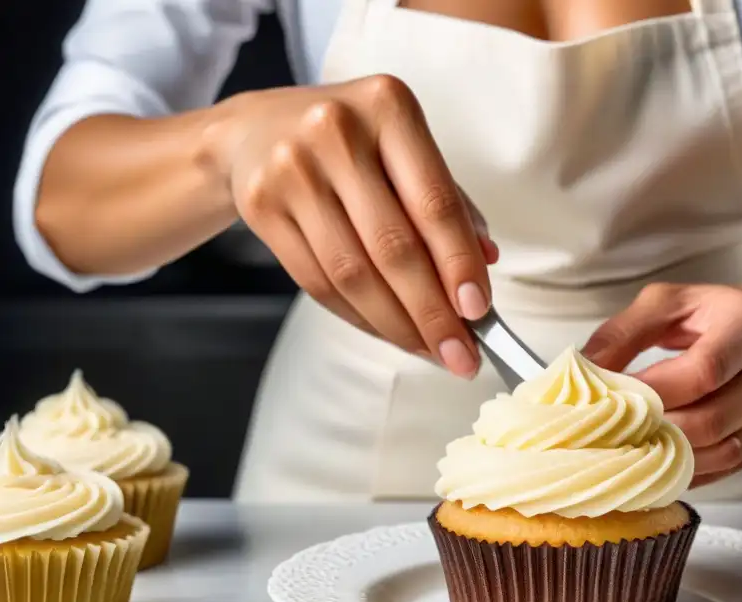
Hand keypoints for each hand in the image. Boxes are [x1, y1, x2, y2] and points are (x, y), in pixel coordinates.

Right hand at [205, 77, 497, 378]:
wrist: (255, 130)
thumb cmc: (349, 142)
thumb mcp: (404, 148)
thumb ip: (447, 200)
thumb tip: (486, 262)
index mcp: (389, 108)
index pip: (435, 204)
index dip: (459, 265)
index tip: (479, 312)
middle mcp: (337, 132)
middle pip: (393, 247)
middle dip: (433, 313)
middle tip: (461, 354)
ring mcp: (292, 169)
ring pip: (353, 274)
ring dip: (397, 325)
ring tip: (429, 350)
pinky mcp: (261, 206)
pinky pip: (319, 283)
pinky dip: (360, 318)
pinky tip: (387, 332)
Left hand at [582, 283, 741, 486]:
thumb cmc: (714, 314)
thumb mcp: (667, 303)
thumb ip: (622, 333)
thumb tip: (584, 371)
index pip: (701, 373)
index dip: (652, 394)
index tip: (613, 402)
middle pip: (709, 421)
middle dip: (654, 431)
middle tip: (612, 432)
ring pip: (718, 453)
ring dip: (668, 457)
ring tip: (628, 447)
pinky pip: (725, 469)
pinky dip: (686, 470)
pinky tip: (657, 459)